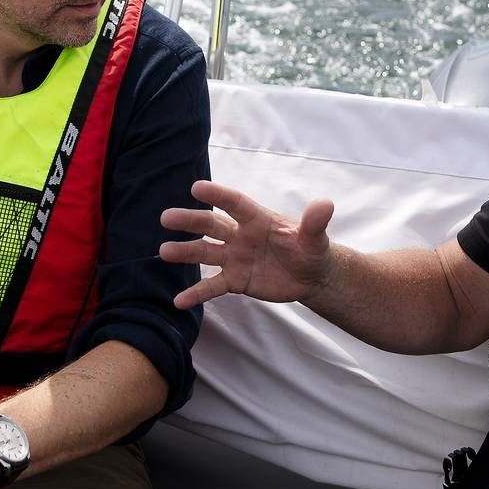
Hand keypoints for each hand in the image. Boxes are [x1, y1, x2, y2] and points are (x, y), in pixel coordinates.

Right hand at [159, 179, 336, 308]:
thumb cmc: (311, 249)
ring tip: (164, 252)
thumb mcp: (315, 238)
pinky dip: (196, 293)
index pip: (235, 203)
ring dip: (185, 252)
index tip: (196, 187)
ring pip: (206, 253)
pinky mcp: (235, 280)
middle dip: (189, 221)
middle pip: (211, 225)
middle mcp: (240, 235)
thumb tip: (325, 204)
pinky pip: (212, 286)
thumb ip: (314, 223)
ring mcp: (235, 258)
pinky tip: (178, 301)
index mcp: (257, 219)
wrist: (310, 276)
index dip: (218, 195)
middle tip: (166, 217)